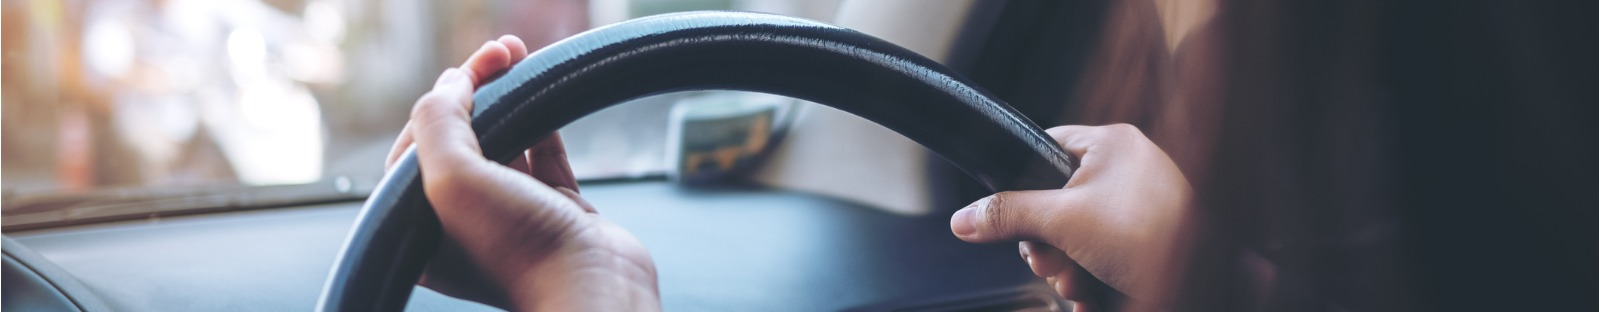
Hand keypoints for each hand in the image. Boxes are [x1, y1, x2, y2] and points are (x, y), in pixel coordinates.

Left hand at [385, 35, 659, 310]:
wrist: (594, 287)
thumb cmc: (518, 249)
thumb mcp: (452, 181)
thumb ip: (436, 123)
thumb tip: (451, 83)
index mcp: (420, 229)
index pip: (417, 145)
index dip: (442, 100)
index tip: (471, 70)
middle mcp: (462, 223)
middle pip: (461, 138)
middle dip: (478, 88)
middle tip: (502, 50)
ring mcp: (512, 215)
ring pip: (503, 140)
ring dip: (511, 97)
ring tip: (522, 57)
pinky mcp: (557, 209)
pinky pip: (543, 155)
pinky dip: (542, 122)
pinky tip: (544, 95)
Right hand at [950, 124, 1192, 310]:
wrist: (1201, 280)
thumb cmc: (1152, 238)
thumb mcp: (1062, 221)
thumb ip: (1008, 215)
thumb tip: (966, 218)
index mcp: (1111, 144)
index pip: (1045, 147)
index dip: (1022, 183)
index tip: (1013, 215)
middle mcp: (1127, 169)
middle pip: (1056, 200)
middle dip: (1046, 241)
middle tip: (1049, 259)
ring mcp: (1139, 205)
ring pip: (1076, 232)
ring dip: (1064, 264)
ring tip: (1075, 280)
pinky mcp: (1146, 238)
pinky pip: (1101, 251)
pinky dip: (1089, 275)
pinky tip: (1090, 291)